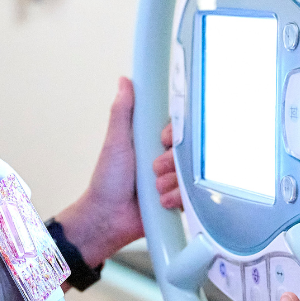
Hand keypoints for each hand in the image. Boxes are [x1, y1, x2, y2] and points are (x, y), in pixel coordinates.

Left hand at [55, 78, 177, 265]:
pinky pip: (192, 195)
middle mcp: (164, 158)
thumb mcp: (116, 142)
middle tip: (153, 169)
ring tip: (154, 189)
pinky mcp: (179, 200)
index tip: (163, 140)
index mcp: (151, 141)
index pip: (177, 128)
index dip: (173, 134)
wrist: (107, 219)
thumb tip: (125, 82)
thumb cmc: (107, 181)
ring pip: (191, 173)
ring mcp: (172, 179)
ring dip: (173, 182)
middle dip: (171, 162)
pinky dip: (177, 198)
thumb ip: (122, 112)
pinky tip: (162, 201)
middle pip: (187, 151)